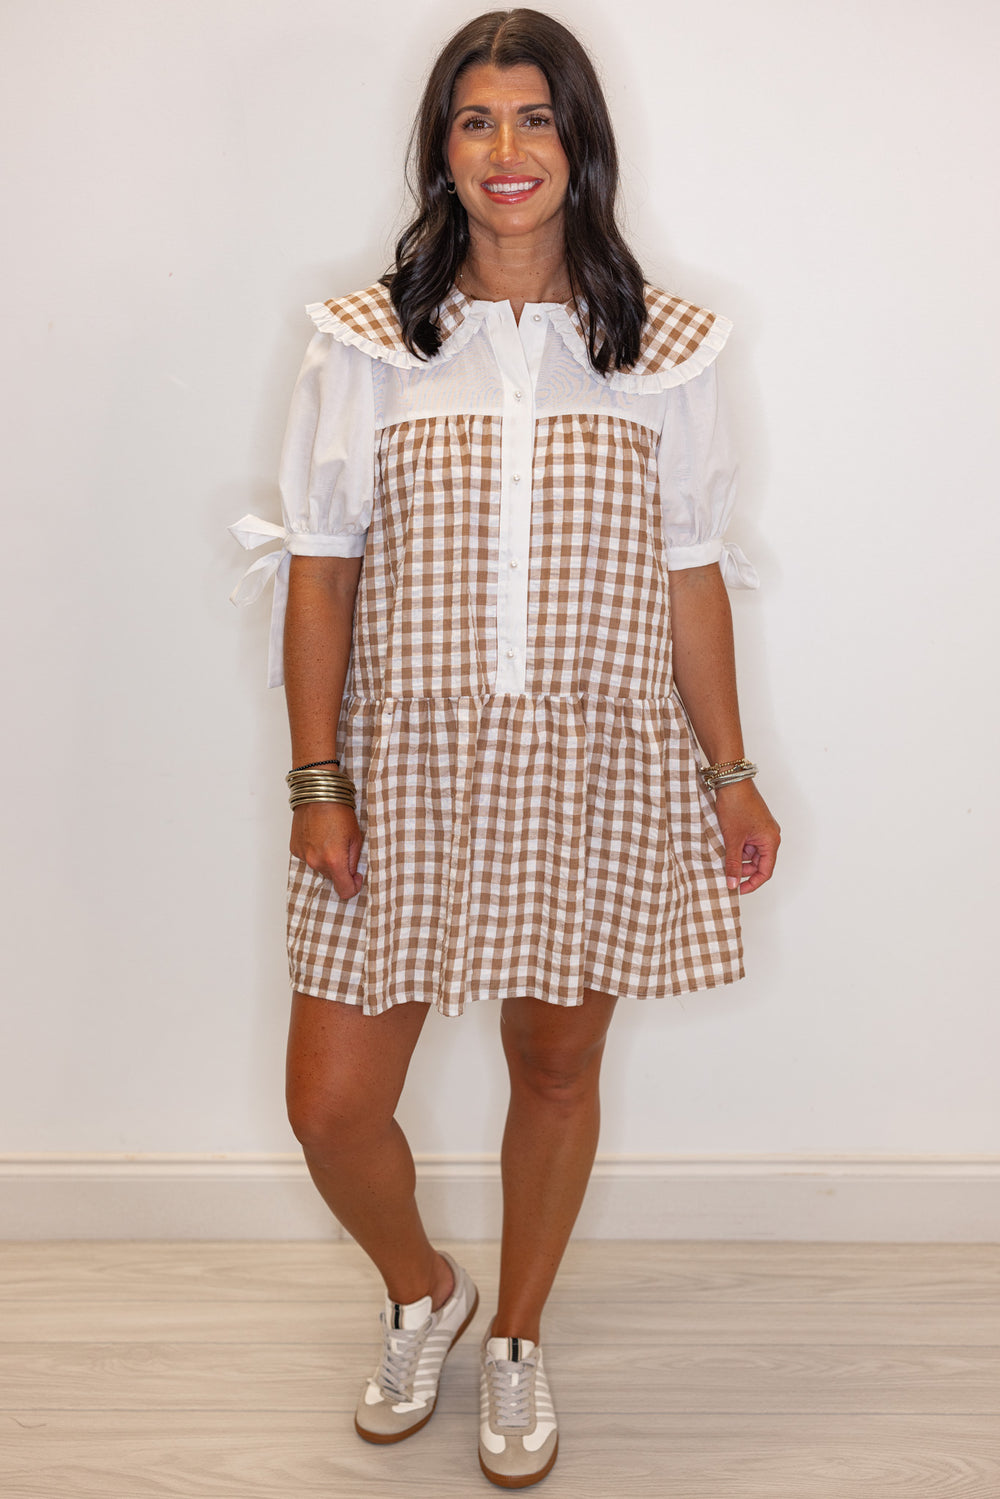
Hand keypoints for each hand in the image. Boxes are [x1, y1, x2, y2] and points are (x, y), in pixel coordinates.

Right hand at [290, 802, 364, 899]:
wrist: (317, 793)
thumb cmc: (339, 811)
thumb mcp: (356, 837)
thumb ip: (354, 861)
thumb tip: (352, 875)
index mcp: (334, 861)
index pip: (345, 891)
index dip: (354, 886)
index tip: (357, 876)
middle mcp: (316, 862)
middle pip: (332, 878)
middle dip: (340, 868)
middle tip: (343, 847)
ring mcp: (303, 856)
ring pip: (320, 867)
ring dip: (327, 859)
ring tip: (330, 838)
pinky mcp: (295, 849)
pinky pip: (308, 857)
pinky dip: (315, 851)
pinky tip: (318, 836)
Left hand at [714, 780, 779, 894]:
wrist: (731, 781)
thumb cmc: (736, 806)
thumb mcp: (732, 839)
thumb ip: (732, 863)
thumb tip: (732, 883)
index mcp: (771, 841)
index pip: (765, 872)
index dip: (752, 883)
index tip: (737, 890)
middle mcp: (770, 836)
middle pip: (758, 863)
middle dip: (742, 870)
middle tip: (726, 873)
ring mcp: (762, 829)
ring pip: (751, 853)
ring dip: (738, 857)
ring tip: (722, 856)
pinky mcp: (753, 823)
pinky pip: (747, 842)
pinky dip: (736, 847)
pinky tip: (724, 846)